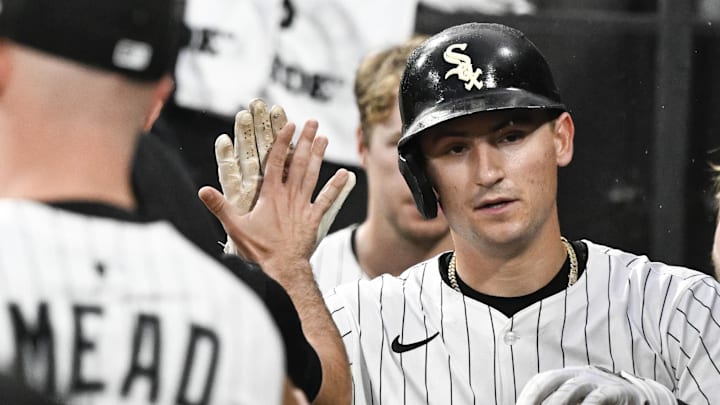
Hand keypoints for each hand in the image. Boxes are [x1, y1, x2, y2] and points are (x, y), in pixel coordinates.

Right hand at [214, 99, 353, 254]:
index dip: (283, 142)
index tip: (289, 125)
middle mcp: (289, 195)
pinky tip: (345, 174)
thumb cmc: (259, 249)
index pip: (276, 162)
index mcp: (271, 195)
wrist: (283, 269)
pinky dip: (336, 187)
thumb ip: (220, 206)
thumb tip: (203, 190)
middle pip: (298, 163)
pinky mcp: (314, 218)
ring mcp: (303, 206)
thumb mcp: (235, 227)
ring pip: (312, 175)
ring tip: (324, 139)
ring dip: (318, 156)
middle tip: (312, 123)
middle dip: (305, 141)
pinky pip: (327, 200)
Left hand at [516, 365, 675, 404]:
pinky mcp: (616, 391)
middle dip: (535, 398)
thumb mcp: (575, 400)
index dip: (527, 395)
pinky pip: (599, 397)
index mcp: (565, 376)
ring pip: (571, 388)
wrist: (636, 396)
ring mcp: (597, 381)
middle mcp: (578, 375)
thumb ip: (557, 402)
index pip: (540, 381)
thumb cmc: (597, 400)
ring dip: (556, 404)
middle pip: (550, 381)